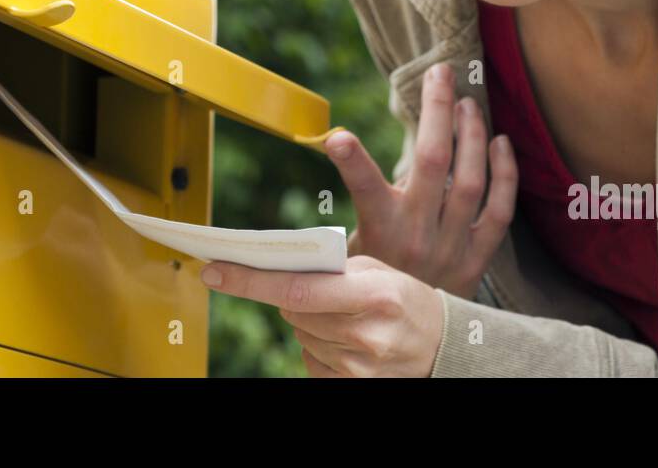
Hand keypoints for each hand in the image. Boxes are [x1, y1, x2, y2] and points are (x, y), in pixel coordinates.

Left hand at [201, 256, 443, 376]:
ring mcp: (359, 367)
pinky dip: (318, 346)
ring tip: (346, 317)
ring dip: (309, 322)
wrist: (443, 345)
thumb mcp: (378, 270)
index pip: (296, 289)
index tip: (214, 270)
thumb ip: (331, 269)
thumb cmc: (405, 298)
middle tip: (323, 291)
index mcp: (374, 295)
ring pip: (299, 335)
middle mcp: (366, 335)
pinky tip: (346, 339)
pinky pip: (309, 361)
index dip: (250, 280)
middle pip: (293, 311)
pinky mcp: (354, 387)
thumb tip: (277, 271)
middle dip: (294, 296)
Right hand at [325, 61, 516, 300]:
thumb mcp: (354, 247)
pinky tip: (500, 142)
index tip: (338, 135)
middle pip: (434, 162)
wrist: (405, 337)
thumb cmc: (373, 278)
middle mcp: (417, 237)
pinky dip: (505, 173)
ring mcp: (452, 247)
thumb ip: (362, 202)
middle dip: (437, 110)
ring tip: (468, 103)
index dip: (351, 160)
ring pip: (471, 180)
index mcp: (379, 231)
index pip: (363, 188)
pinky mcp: (477, 258)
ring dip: (472, 134)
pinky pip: (499, 210)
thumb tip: (339, 145)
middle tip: (440, 72)